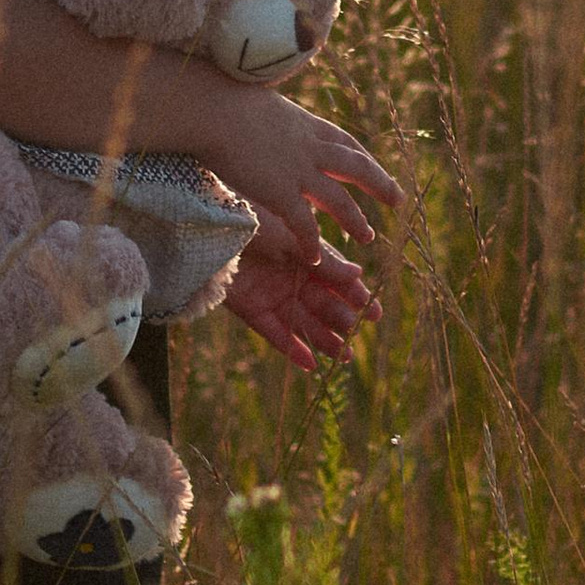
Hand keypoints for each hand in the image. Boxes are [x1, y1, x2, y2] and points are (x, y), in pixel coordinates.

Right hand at [198, 84, 398, 257]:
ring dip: (355, 221)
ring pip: (339, 200)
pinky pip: (304, 225)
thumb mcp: (259, 102)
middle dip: (379, 184)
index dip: (363, 155)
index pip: (344, 141)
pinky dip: (311, 243)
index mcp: (305, 124)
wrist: (212, 109)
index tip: (375, 167)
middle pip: (355, 167)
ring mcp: (298, 171)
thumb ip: (269, 118)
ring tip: (368, 239)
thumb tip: (261, 111)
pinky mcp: (280, 192)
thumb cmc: (223, 98)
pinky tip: (315, 259)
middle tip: (397, 200)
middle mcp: (309, 148)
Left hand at [224, 215, 380, 370]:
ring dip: (323, 340)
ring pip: (303, 323)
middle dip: (341, 320)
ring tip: (343, 357)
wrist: (211, 224)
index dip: (355, 296)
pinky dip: (292, 349)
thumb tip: (358, 275)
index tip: (374, 312)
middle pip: (321, 304)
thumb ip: (323, 260)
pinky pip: (275, 333)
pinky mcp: (251, 310)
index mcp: (305, 254)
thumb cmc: (253, 219)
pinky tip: (311, 365)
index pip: (336, 279)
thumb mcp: (292, 238)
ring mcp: (272, 295)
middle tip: (356, 333)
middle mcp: (291, 276)